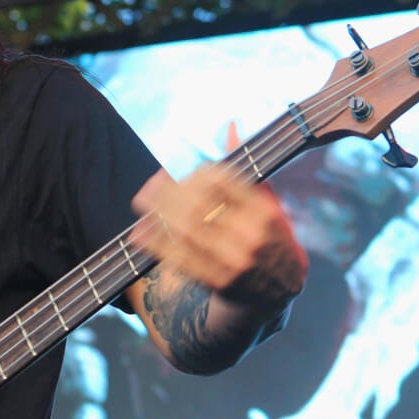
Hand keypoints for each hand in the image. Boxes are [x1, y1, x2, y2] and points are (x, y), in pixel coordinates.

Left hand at [131, 166, 307, 311]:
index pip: (222, 181)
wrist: (278, 292)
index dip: (193, 171)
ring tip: (141, 201)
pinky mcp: (219, 282)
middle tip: (151, 183)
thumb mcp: (268, 201)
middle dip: (169, 191)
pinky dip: (157, 244)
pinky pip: (181, 260)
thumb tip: (228, 126)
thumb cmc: (270, 236)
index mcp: (265, 212)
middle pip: (200, 206)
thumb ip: (246, 166)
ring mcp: (235, 262)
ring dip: (158, 214)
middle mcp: (252, 236)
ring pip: (187, 232)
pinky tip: (140, 232)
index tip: (176, 167)